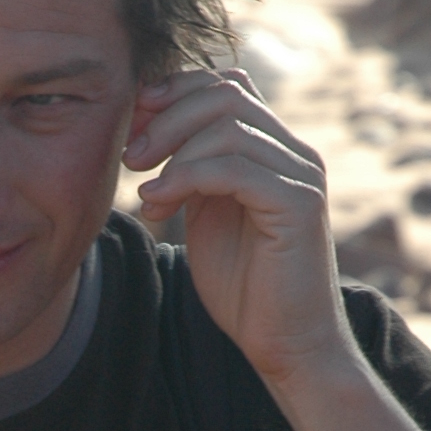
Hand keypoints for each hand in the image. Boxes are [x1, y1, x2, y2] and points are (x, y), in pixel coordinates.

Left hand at [125, 67, 353, 391]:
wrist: (285, 344)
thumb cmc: (244, 286)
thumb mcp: (206, 213)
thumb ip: (191, 170)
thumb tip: (148, 129)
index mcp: (274, 150)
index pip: (227, 85)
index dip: (173, 94)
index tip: (131, 126)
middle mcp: (294, 153)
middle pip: (225, 92)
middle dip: (166, 116)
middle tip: (130, 156)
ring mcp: (301, 175)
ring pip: (227, 124)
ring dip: (172, 149)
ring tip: (146, 189)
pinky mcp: (298, 204)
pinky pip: (233, 166)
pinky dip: (185, 177)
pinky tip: (159, 203)